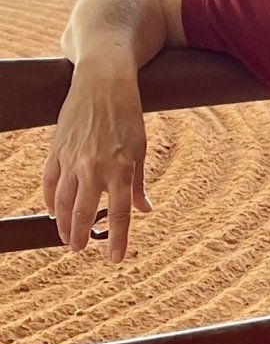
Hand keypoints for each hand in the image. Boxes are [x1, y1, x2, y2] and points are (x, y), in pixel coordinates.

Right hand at [42, 64, 148, 260]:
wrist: (102, 83)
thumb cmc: (127, 116)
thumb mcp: (141, 149)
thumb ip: (139, 184)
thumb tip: (145, 210)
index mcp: (121, 169)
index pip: (119, 214)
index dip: (118, 240)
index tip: (115, 260)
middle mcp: (94, 167)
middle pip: (83, 212)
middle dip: (80, 236)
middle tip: (79, 250)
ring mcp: (72, 159)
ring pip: (62, 201)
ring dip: (63, 223)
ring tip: (66, 238)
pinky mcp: (56, 150)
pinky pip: (49, 182)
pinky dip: (50, 199)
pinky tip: (53, 211)